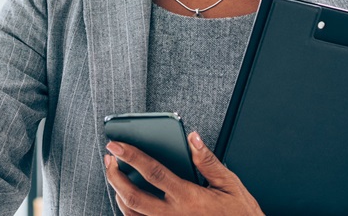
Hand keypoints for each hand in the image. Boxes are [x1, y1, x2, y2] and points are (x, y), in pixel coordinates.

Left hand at [104, 132, 264, 215]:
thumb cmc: (239, 215)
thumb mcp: (230, 185)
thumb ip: (208, 161)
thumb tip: (192, 138)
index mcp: (189, 197)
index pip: (153, 172)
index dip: (131, 156)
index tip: (116, 145)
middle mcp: (174, 215)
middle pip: (132, 196)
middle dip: (114, 176)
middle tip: (108, 159)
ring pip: (131, 214)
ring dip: (118, 194)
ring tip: (115, 177)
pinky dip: (128, 212)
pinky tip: (127, 199)